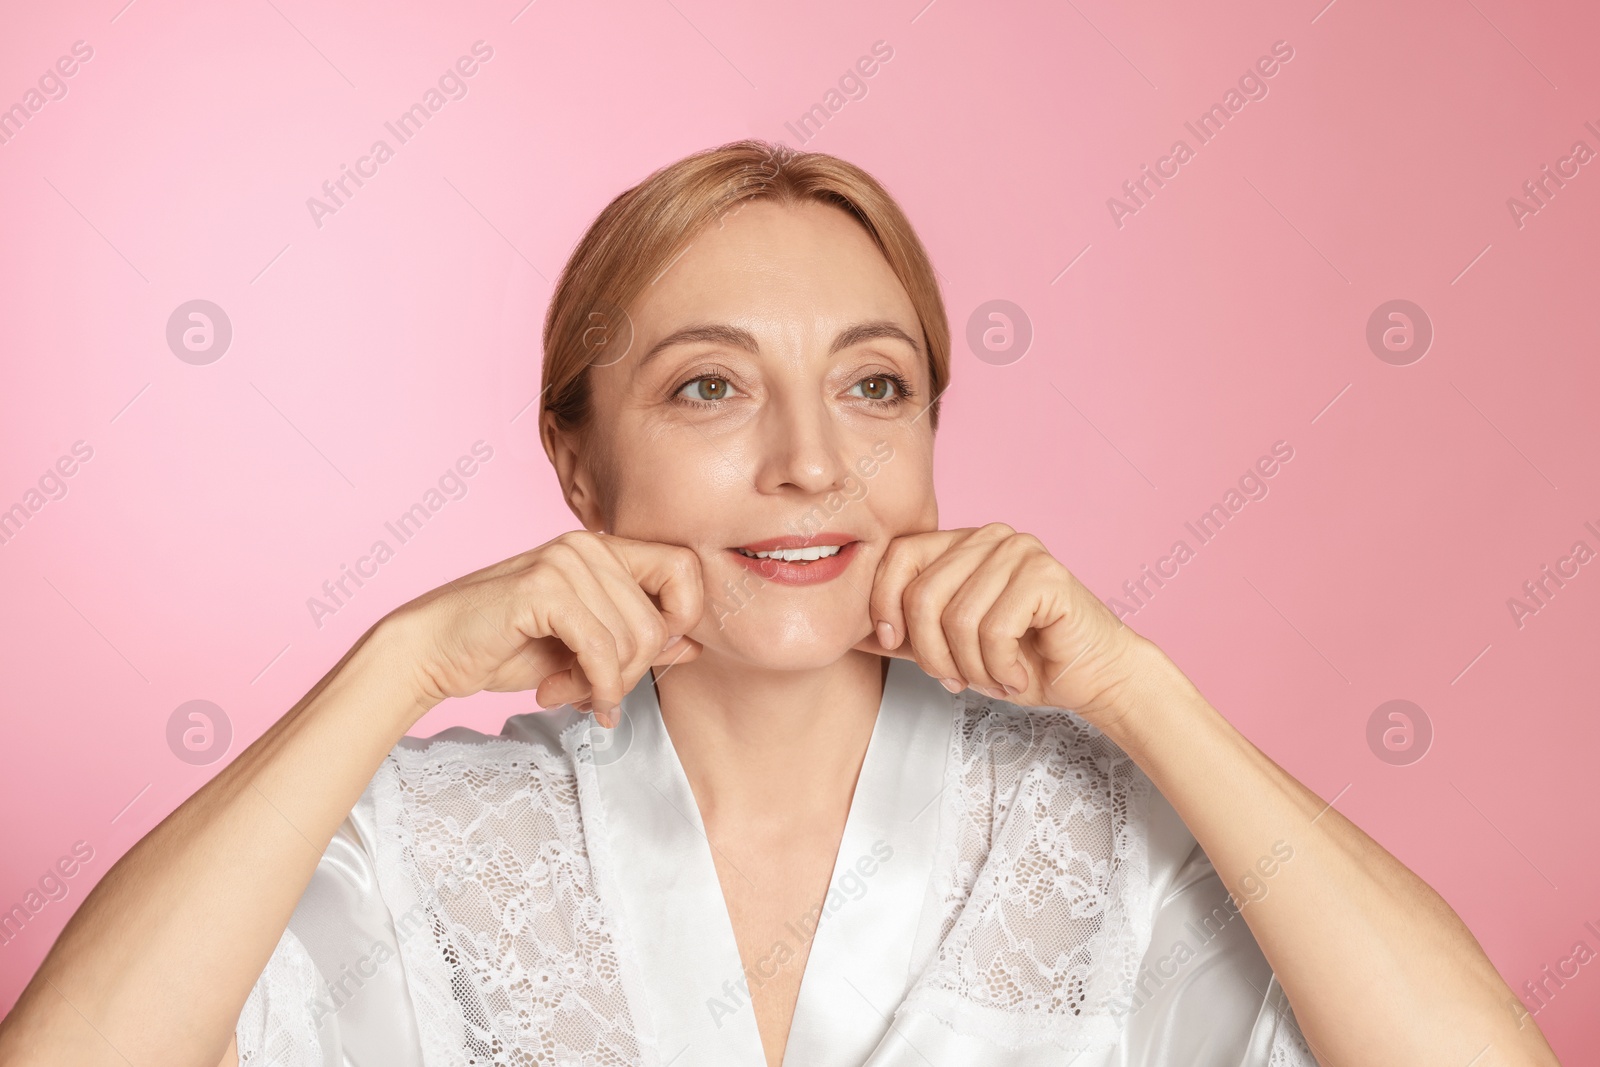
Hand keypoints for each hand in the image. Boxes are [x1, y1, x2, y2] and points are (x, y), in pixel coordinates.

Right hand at [381, 531, 704, 726]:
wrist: (433, 651)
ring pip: (632, 641)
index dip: (682, 618)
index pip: (685, 567)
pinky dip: (593, 685)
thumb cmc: (506, 646)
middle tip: (592, 693)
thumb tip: (694, 645)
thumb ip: (635, 639)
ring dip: (604, 684)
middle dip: (630, 673)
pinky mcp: (542, 587)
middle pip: (659, 622)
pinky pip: (600, 649)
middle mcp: (588, 545)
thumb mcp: (584, 646)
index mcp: (603, 548)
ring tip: (568, 692)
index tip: (647, 657)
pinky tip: (561, 696)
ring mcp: (565, 561)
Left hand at [850, 523, 1149, 728]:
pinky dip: (1000, 667)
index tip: (893, 645)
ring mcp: (1019, 549)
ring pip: (957, 618)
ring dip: (971, 667)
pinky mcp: (1045, 573)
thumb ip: (902, 635)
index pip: (897, 556)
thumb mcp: (947, 649)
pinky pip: (994, 628)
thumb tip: (845, 632)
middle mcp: (988, 536)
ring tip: (994, 678)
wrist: (1091, 677)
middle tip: (957, 680)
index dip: (883, 604)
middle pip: (922, 594)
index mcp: (961, 543)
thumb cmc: (1022, 660)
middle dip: (932, 653)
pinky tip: (1018, 675)